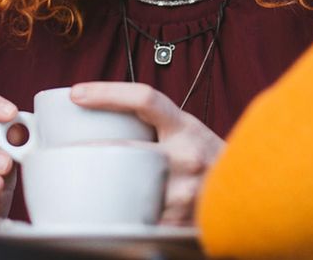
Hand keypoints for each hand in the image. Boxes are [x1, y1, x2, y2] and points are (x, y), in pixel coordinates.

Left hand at [70, 81, 223, 224]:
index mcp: (184, 127)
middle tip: (64, 154)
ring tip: (80, 190)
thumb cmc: (207, 156)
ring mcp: (184, 191)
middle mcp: (185, 155)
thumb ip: (153, 123)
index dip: (107, 93)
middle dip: (90, 153)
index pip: (144, 99)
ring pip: (128, 187)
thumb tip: (101, 115)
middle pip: (125, 151)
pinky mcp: (180, 220)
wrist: (247, 189)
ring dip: (103, 189)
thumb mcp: (185, 129)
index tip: (76, 94)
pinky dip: (124, 216)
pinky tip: (112, 214)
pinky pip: (141, 218)